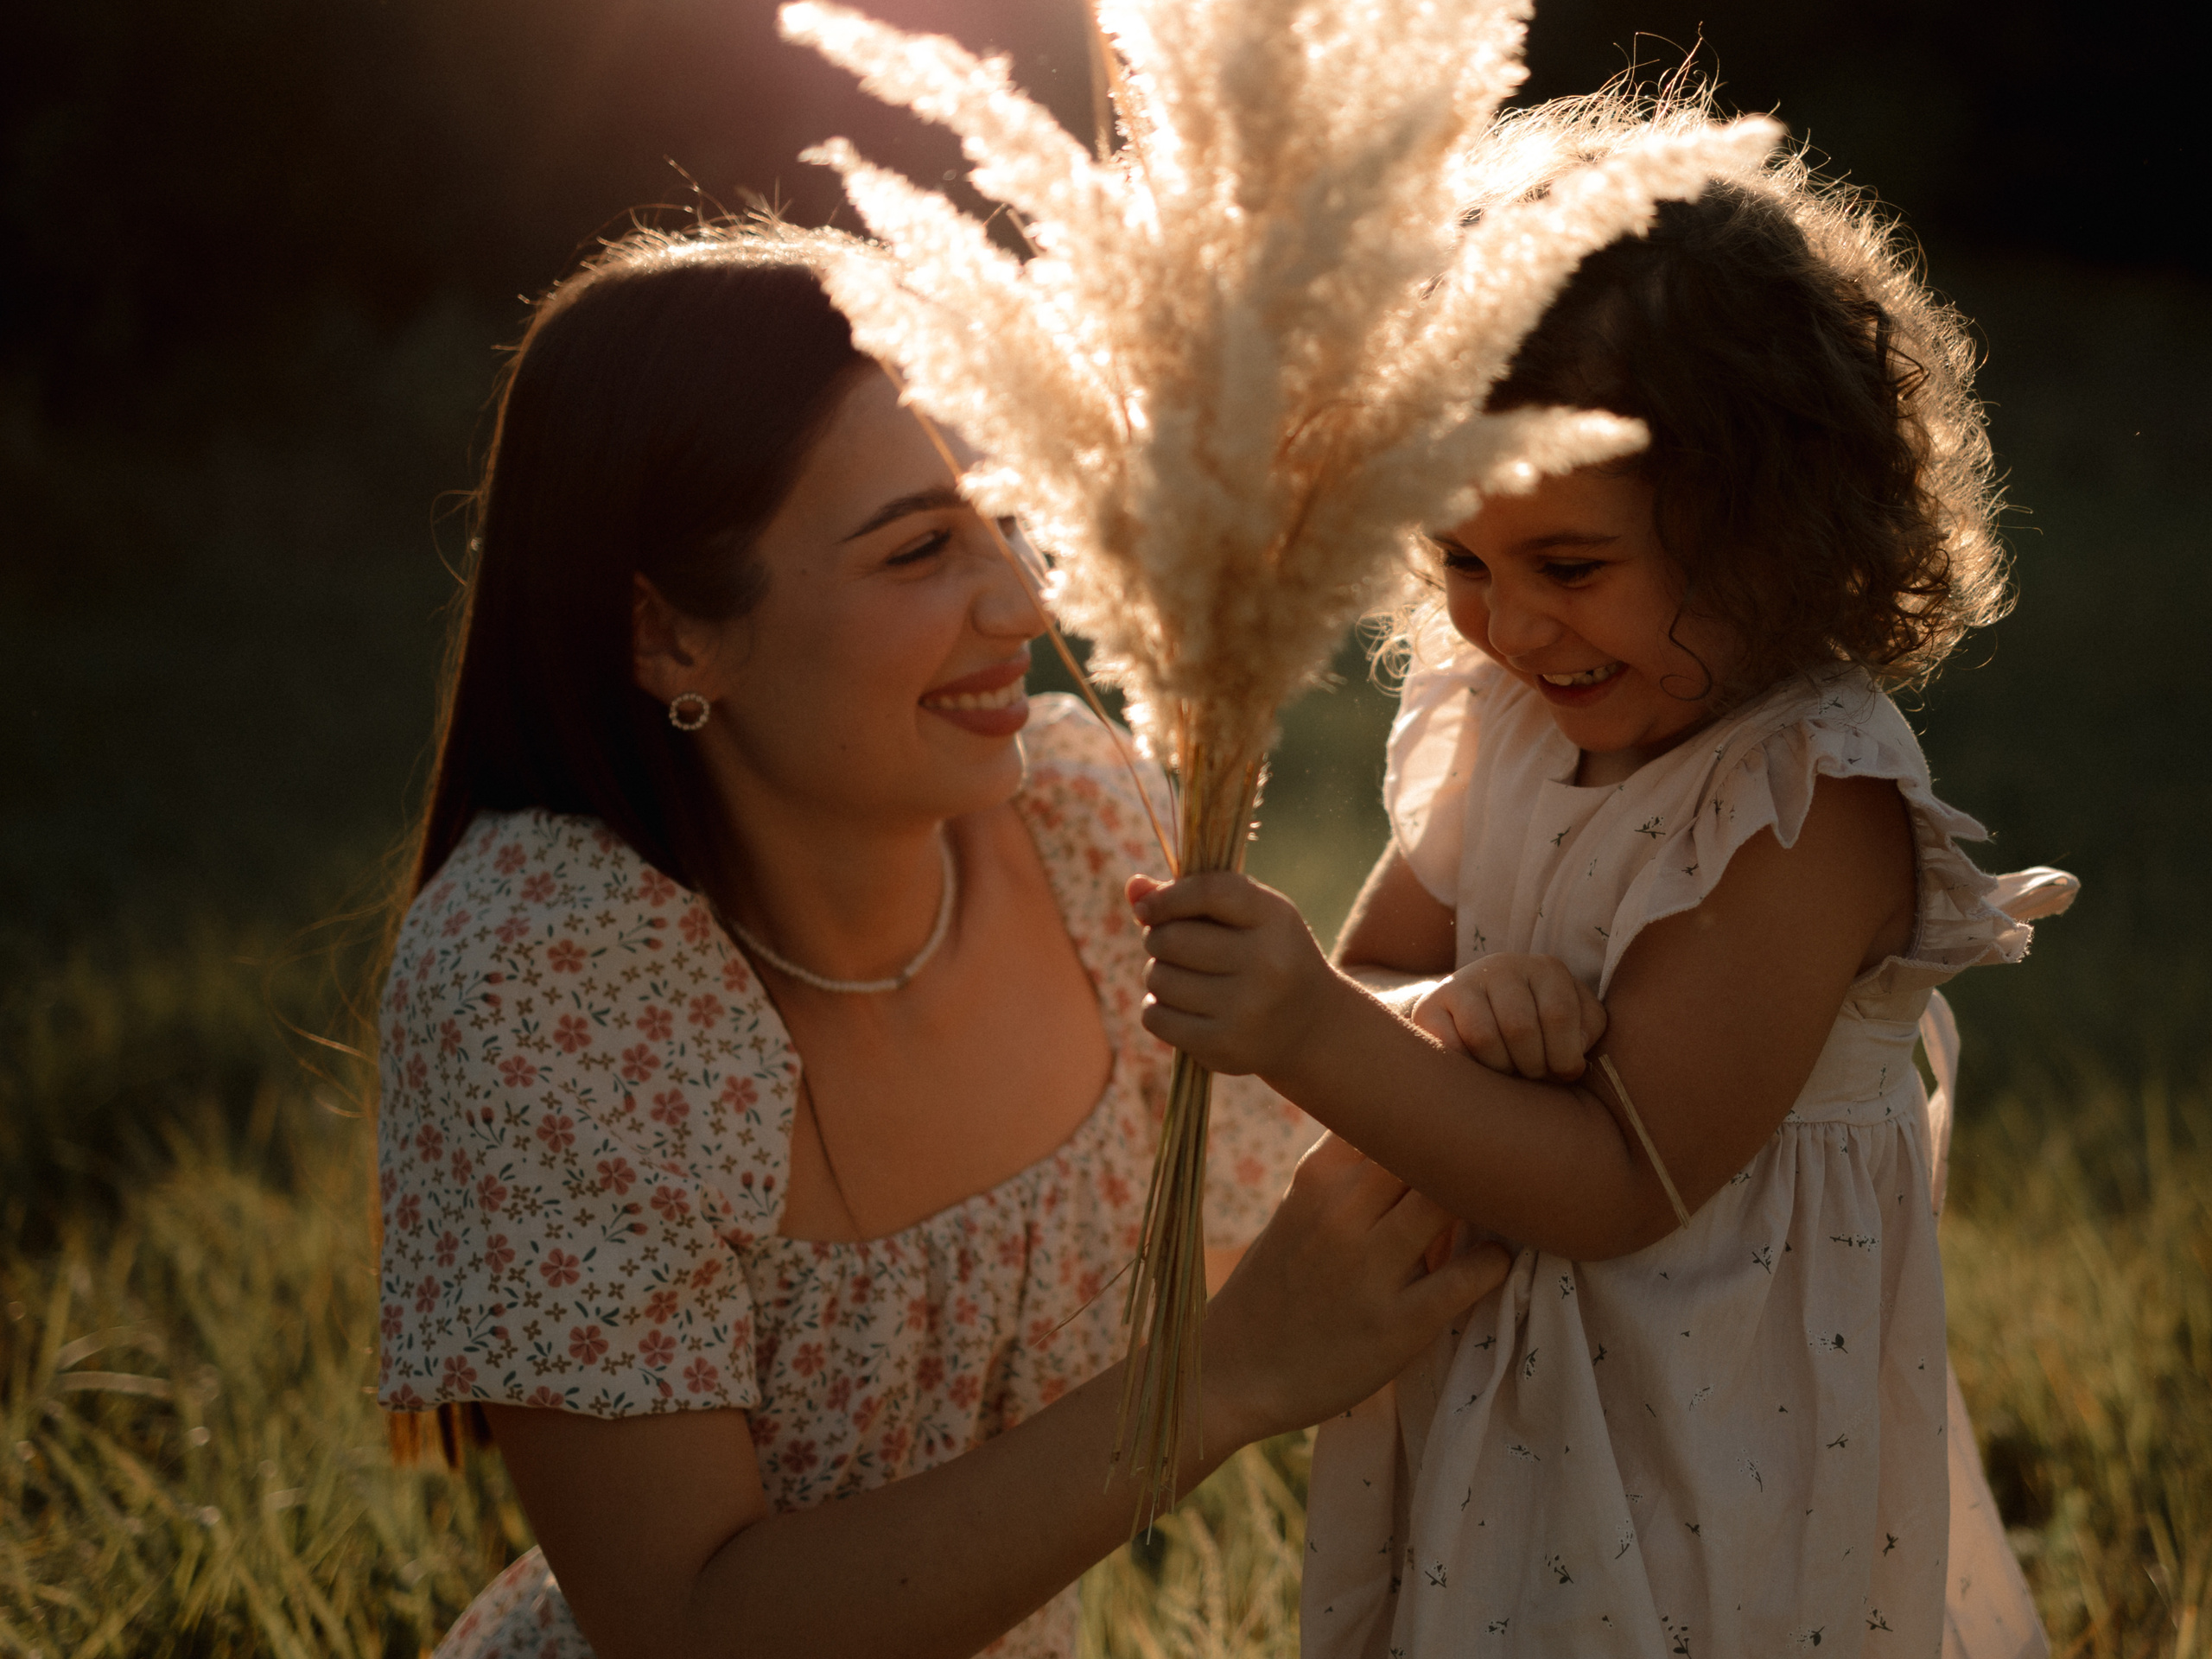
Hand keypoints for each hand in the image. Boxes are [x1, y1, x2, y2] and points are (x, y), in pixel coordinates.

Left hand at [1128, 872, 1338, 1078]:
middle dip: (1158, 938)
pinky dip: (1157, 1009)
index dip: (1167, 897)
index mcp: (1275, 920)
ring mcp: (1246, 1009)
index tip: (1145, 909)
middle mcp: (1267, 964)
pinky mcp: (1225, 1047)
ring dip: (1158, 974)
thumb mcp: (1249, 916)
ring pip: (1159, 979)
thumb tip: (1134, 888)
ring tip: (1182, 977)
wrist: (1310, 1026)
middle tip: (1170, 945)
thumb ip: (1195, 896)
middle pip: (1172, 939)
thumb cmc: (1268, 954)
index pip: (1208, 892)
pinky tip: (1180, 1007)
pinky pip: (1156, 1018)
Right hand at [1200, 1134, 1510, 1444]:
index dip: (1432, 1111)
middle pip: (1427, 1148)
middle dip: (1463, 1151)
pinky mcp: (1398, 1323)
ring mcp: (1368, 1269)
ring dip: (1483, 1201)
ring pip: (1449, 1201)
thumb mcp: (1299, 1207)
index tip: (1459, 1119)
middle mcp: (1341, 1212)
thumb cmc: (1277, 1282)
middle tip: (1494, 1164)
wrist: (1235, 1370)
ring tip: (1497, 1211)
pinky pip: (1468, 1277)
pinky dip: (1493, 1263)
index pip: (1390, 1112)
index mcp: (1317, 1175)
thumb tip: (1419, 1129)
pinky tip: (1492, 1263)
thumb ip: (1350, 1168)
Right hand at [1408, 953, 1606, 1079]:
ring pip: (1484, 1037)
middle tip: (1532, 1076)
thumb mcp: (1574, 1021)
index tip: (1562, 1072)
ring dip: (1501, 1069)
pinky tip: (1479, 1067)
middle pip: (1520, 1027)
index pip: (1559, 1014)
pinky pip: (1451, 1046)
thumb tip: (1573, 1052)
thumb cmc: (1538, 1026)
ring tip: (1508, 1072)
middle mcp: (1503, 966)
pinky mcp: (1430, 1007)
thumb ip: (1587, 1030)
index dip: (1563, 1056)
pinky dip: (1469, 1067)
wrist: (1476, 1014)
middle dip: (1532, 1066)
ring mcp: (1462, 983)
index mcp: (1546, 969)